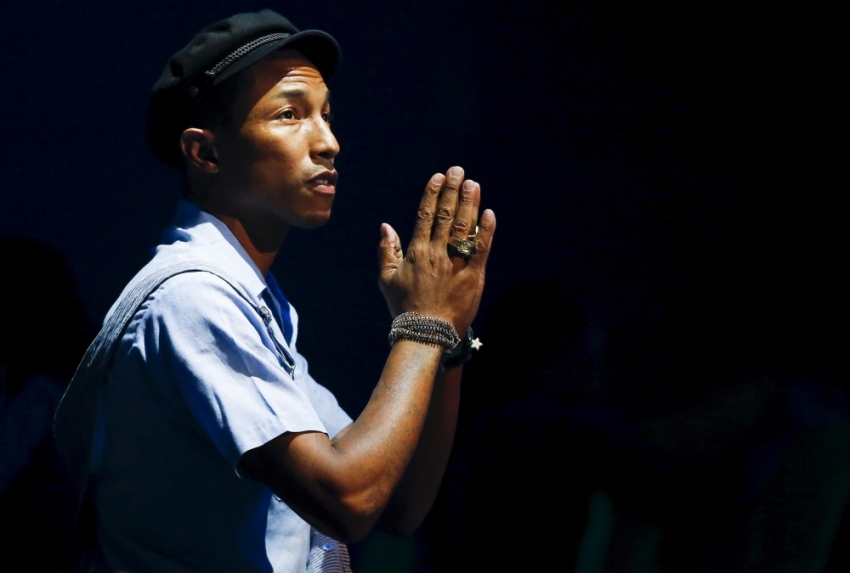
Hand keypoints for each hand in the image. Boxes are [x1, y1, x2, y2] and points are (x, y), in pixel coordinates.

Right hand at [378, 166, 495, 333]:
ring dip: (469, 204)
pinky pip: (481, 248)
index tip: (438, 177)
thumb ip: (387, 250)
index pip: (425, 215)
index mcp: (417, 252)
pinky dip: (486, 230)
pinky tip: (489, 213)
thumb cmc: (405, 308)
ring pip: (464, 227)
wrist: (426, 333)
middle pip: (446, 215)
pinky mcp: (473, 275)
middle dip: (452, 191)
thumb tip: (385, 226)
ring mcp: (456, 263)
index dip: (432, 194)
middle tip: (458, 171)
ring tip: (473, 184)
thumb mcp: (387, 279)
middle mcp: (436, 253)